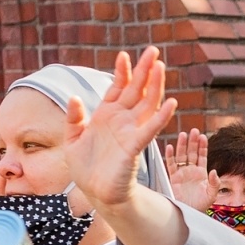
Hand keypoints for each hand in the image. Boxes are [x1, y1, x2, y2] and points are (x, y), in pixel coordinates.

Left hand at [63, 47, 177, 214]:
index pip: (118, 88)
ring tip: (161, 67)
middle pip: (136, 90)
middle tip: (153, 51)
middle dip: (144, 70)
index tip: (124, 55)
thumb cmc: (85, 169)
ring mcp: (130, 132)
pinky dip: (160, 117)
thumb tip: (74, 97)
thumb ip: (74, 119)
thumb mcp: (72, 140)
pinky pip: (150, 129)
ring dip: (155, 86)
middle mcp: (122, 120)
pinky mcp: (134, 147)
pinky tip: (171, 103)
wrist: (95, 193)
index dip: (122, 72)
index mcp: (107, 116)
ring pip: (146, 104)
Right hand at [164, 129, 219, 211]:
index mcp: (201, 173)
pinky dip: (170, 156)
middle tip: (194, 131)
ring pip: (181, 156)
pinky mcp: (173, 178)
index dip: (202, 146)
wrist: (188, 214)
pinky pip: (170, 165)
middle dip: (193, 142)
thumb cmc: (201, 206)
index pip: (202, 156)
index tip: (203, 136)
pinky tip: (170, 147)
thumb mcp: (211, 195)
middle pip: (192, 152)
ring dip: (182, 145)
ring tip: (183, 134)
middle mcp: (191, 171)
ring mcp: (181, 173)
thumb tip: (213, 171)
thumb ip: (214, 183)